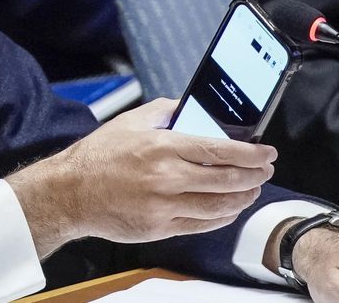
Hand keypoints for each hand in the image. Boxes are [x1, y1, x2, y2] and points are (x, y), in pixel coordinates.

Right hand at [6, 98, 275, 257]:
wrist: (71, 193)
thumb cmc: (99, 155)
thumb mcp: (131, 121)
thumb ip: (167, 111)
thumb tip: (197, 110)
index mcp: (162, 146)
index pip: (221, 151)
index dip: (251, 153)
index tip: (267, 152)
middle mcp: (167, 178)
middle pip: (228, 180)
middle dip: (255, 175)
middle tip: (265, 169)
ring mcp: (164, 206)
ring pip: (220, 206)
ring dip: (244, 197)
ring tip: (252, 188)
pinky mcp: (161, 228)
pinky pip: (203, 224)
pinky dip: (223, 216)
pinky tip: (229, 207)